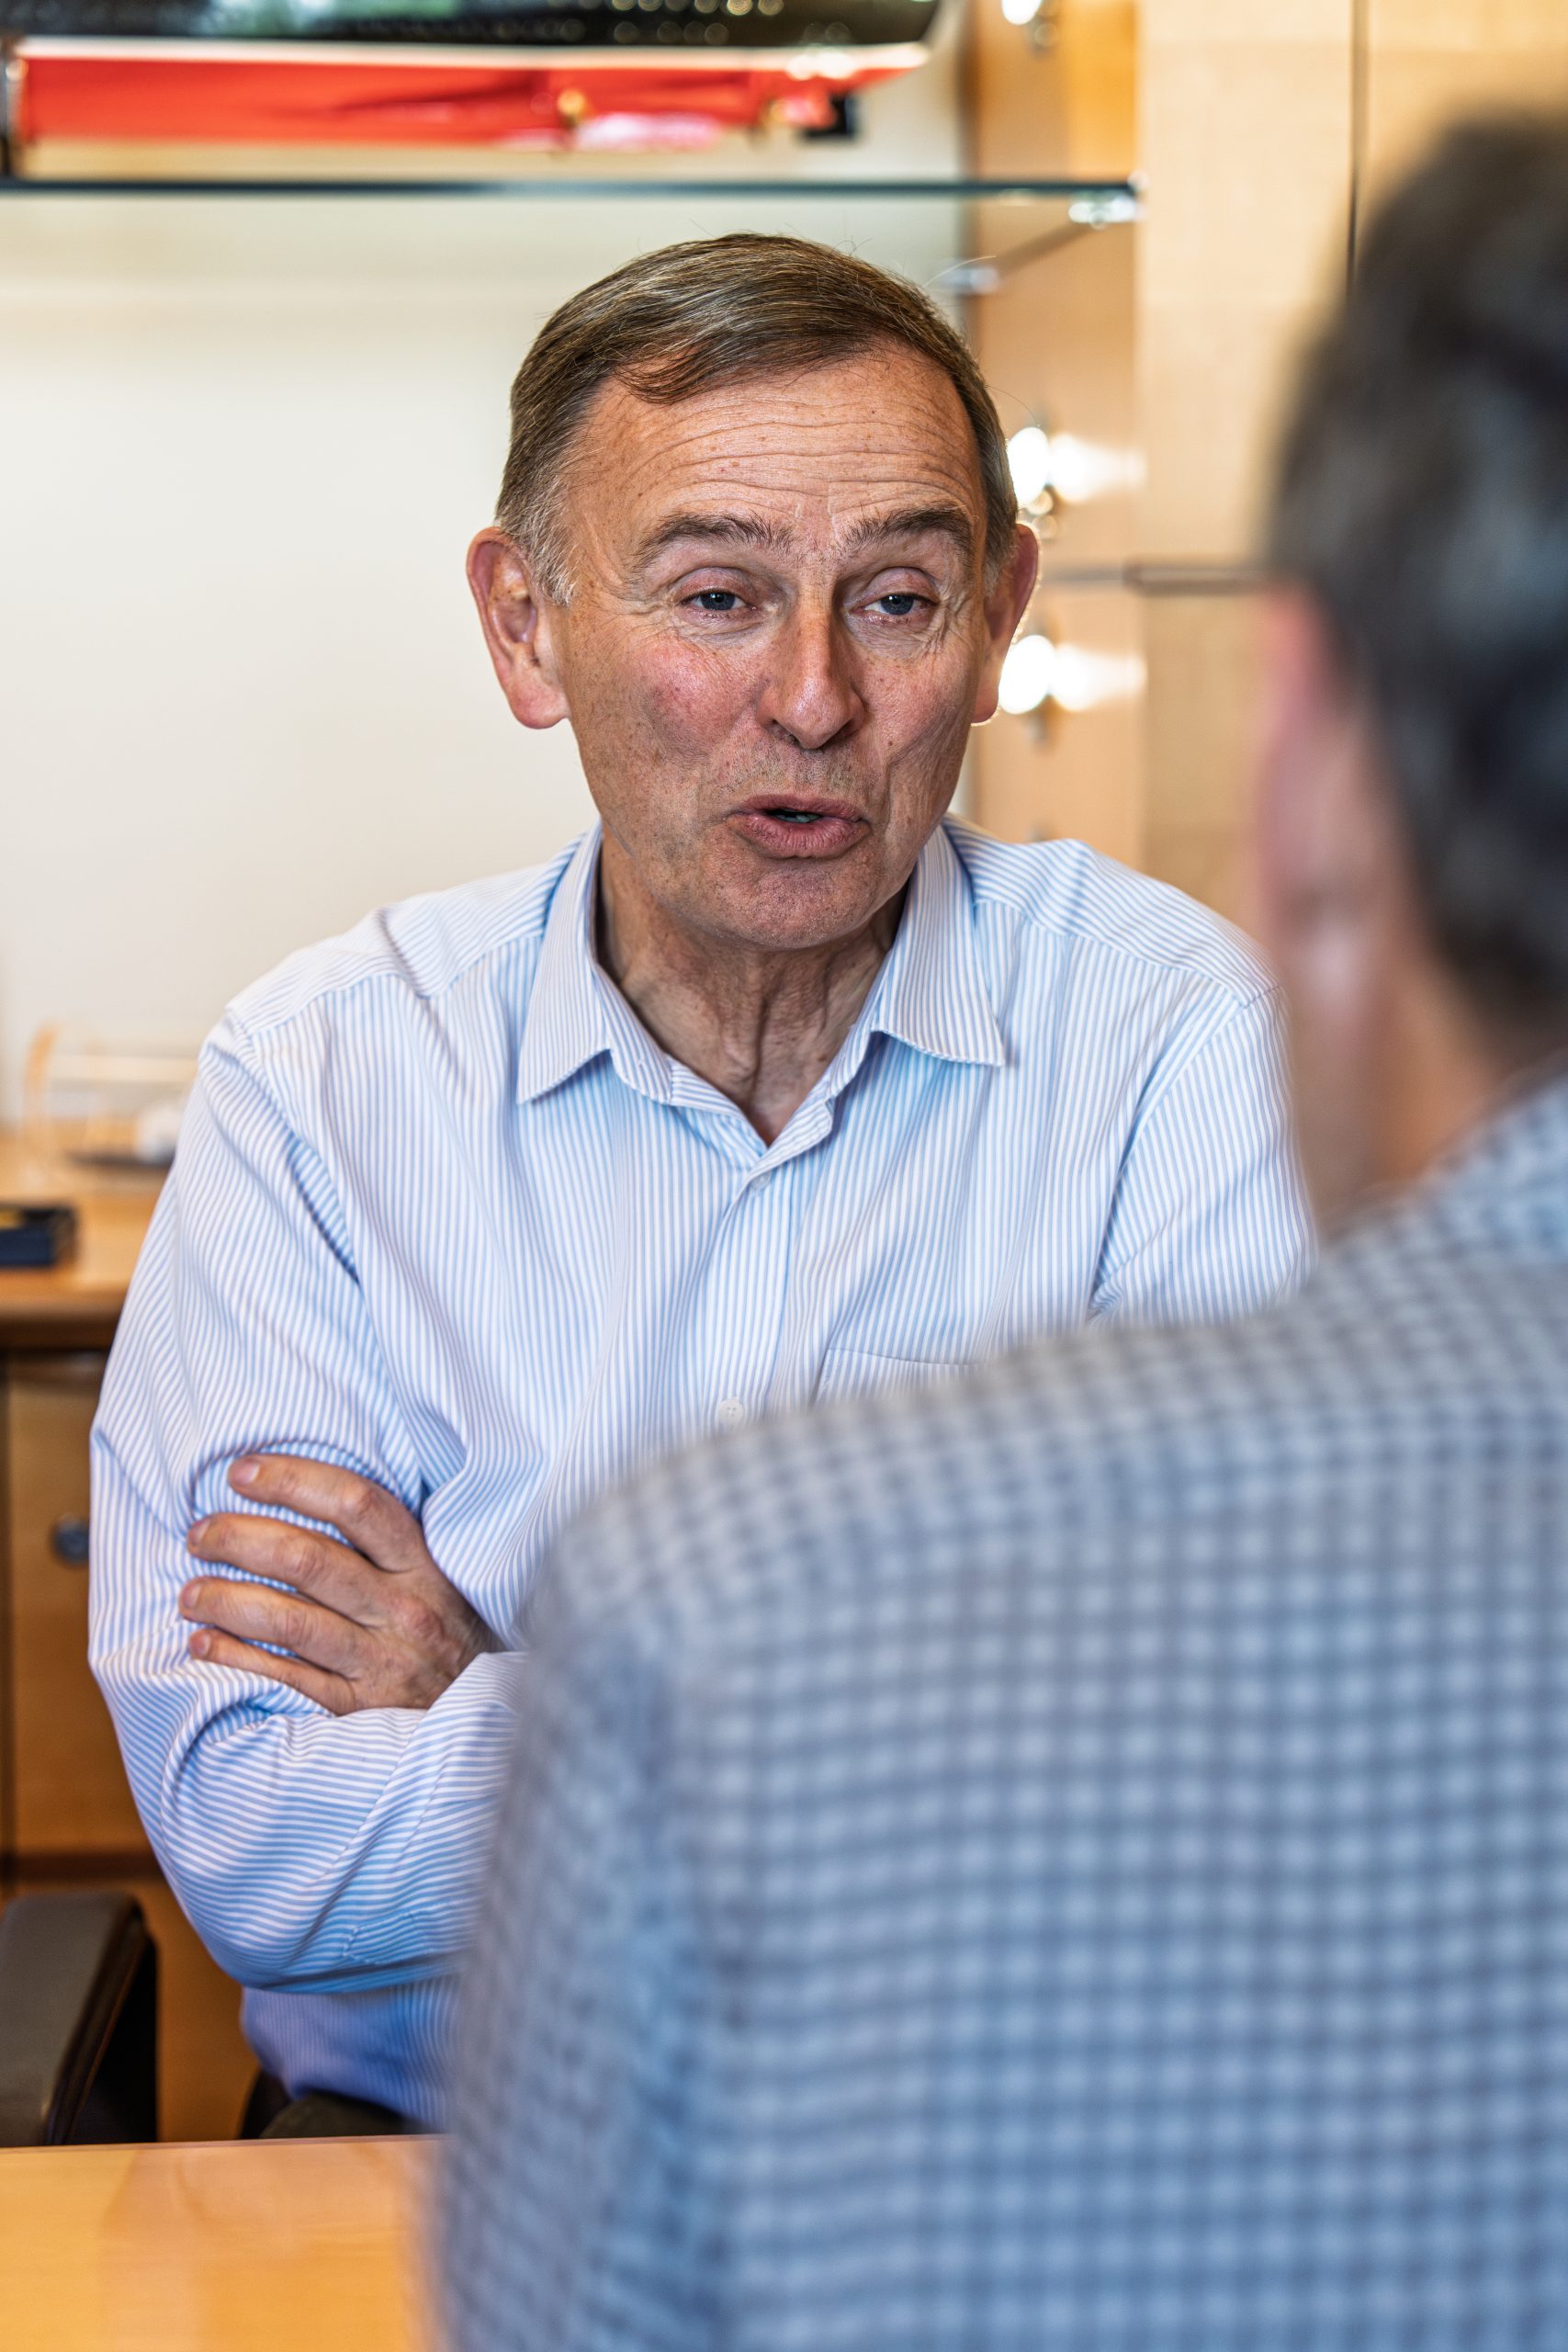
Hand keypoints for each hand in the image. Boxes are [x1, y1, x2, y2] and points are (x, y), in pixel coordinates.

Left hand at [181, 1454, 501, 1714]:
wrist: (487, 1715)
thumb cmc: (447, 1630)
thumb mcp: (437, 1575)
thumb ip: (384, 1541)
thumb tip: (297, 1492)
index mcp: (422, 1564)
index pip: (355, 1503)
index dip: (292, 1480)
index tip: (240, 1472)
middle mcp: (403, 1609)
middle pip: (309, 1560)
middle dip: (239, 1539)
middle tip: (199, 1534)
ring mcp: (381, 1662)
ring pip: (291, 1622)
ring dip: (226, 1600)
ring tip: (188, 1592)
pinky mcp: (359, 1709)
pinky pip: (287, 1679)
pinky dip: (237, 1658)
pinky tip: (202, 1642)